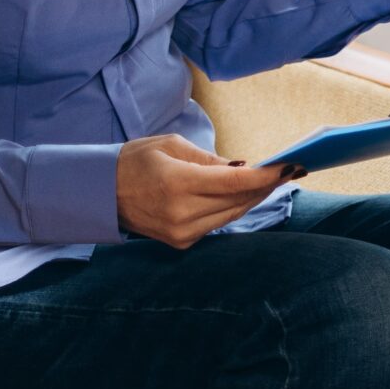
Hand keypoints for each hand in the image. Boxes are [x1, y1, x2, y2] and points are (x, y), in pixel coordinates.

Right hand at [116, 135, 294, 249]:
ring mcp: (181, 232)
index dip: (266, 176)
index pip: (235, 183)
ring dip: (253, 198)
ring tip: (273, 181)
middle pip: (239, 201)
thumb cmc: (135, 160)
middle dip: (266, 186)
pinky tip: (245, 196)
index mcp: (178, 182)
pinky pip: (218, 224)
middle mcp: (181, 212)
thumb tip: (245, 169)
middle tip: (290, 170)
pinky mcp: (181, 242)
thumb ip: (211, 159)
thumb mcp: (172, 146)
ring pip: (232, 215)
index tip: (291, 166)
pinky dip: (233, 209)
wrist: (99, 192)